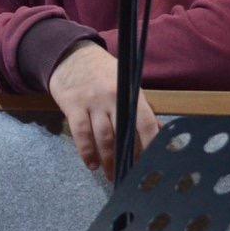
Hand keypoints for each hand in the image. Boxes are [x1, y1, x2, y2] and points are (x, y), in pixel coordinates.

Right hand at [46, 41, 160, 179]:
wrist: (70, 54)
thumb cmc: (102, 71)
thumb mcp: (125, 82)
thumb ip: (140, 107)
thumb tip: (159, 131)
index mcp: (129, 91)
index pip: (145, 120)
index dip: (150, 142)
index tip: (153, 161)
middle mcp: (112, 97)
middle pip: (123, 133)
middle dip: (127, 157)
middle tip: (131, 176)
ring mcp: (92, 102)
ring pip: (103, 137)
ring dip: (108, 160)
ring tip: (111, 176)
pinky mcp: (73, 106)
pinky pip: (81, 134)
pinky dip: (86, 152)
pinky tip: (91, 164)